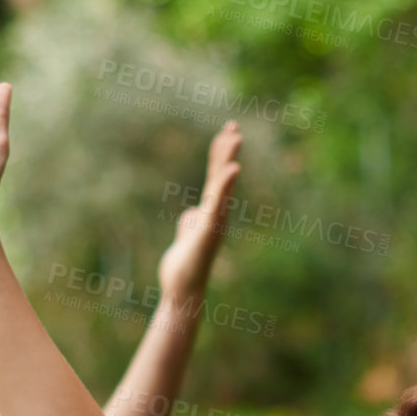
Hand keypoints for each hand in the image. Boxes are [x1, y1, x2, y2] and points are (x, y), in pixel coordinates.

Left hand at [158, 121, 242, 297]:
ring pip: (222, 185)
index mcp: (210, 213)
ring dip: (228, 159)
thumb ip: (190, 222)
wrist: (182, 291)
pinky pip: (218, 202)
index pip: (215, 178)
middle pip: (222, 176)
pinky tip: (232, 169)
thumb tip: (191, 214)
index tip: (225, 132)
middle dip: (227, 150)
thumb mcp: (186, 236)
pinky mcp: (209, 229)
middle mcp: (217, 214)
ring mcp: (215, 221)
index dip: (219, 155)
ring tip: (234, 136)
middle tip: (233, 125)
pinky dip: (226, 185)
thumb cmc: (183, 268)